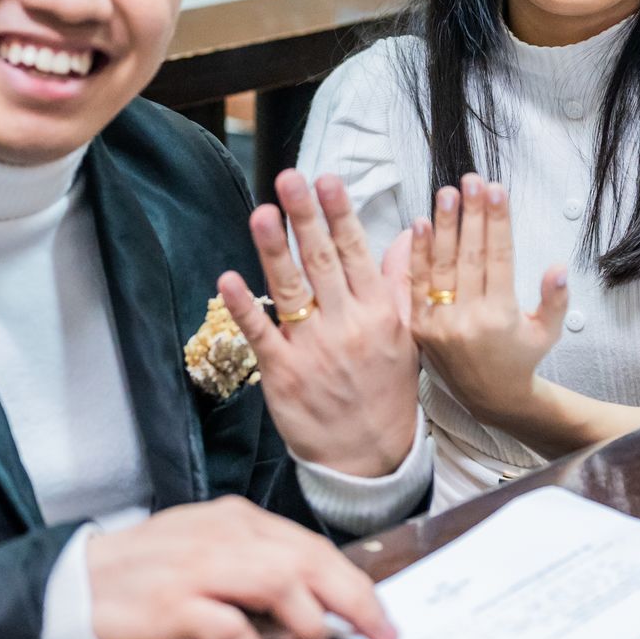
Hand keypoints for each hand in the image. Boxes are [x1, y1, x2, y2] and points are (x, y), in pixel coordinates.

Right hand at [85, 496, 393, 638]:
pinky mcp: (171, 603)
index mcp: (239, 521)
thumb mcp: (213, 551)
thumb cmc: (151, 571)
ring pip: (278, 581)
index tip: (383, 620)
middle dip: (353, 601)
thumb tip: (321, 599)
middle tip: (380, 636)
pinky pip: (224, 622)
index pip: (313, 547)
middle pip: (307, 561)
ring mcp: (198, 567)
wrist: (79, 579)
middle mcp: (225, 536)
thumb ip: (261, 566)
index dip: (356, 585)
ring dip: (309, 622)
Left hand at [218, 170, 419, 477]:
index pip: (356, 254)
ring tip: (262, 213)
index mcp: (379, 313)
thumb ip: (404, 282)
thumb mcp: (410, 336)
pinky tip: (228, 278)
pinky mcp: (283, 375)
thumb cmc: (388, 392)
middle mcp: (347, 327)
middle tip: (291, 180)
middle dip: (306, 219)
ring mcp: (313, 350)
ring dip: (274, 251)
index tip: (327, 180)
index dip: (340, 215)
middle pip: (323, 263)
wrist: (372, 458)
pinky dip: (244, 308)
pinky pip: (261, 336)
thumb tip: (410, 233)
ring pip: (291, 292)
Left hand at [410, 175, 568, 427]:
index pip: (499, 258)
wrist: (489, 398)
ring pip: (441, 265)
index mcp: (501, 317)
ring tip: (445, 193)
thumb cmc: (521, 358)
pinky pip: (417, 284)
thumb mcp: (547, 332)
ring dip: (443, 225)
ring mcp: (440, 323)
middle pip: (469, 255)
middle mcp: (468, 319)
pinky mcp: (420, 327)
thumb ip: (554, 300)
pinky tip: (419, 224)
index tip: (496, 190)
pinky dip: (418, 254)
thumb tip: (558, 266)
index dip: (497, 222)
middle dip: (471, 214)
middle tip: (471, 180)